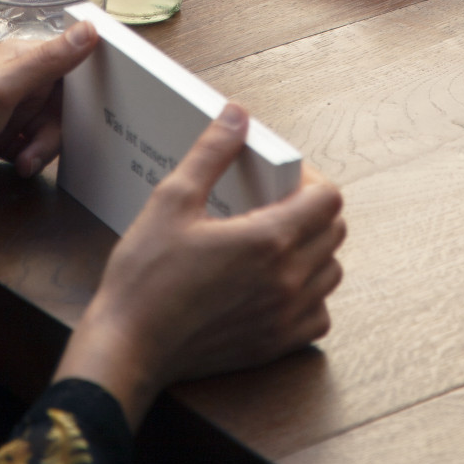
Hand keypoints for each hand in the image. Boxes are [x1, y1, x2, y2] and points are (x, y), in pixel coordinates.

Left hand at [0, 21, 98, 200]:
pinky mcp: (6, 135)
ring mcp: (13, 108)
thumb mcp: (4, 88)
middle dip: (59, 127)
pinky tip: (16, 162)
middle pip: (66, 101)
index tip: (103, 98)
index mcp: (22, 57)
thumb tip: (91, 29)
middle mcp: (21, 79)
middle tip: (40, 142)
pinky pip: (37, 144)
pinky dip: (31, 156)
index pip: (71, 59)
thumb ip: (48, 60)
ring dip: (43, 146)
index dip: (87, 79)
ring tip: (23, 159)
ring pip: (53, 126)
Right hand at [54, 103, 345, 429]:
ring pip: (331, 272)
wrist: (128, 347)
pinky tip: (278, 284)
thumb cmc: (145, 277)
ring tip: (278, 240)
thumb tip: (236, 116)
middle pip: (335, 232)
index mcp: (268, 240)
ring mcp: (285, 317)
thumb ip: (211, 153)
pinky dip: (310, 295)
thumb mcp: (172, 200)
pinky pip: (318, 315)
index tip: (285, 180)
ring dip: (315, 250)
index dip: (313, 180)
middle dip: (314, 209)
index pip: (329, 199)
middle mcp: (288, 280)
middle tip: (278, 203)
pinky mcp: (276, 345)